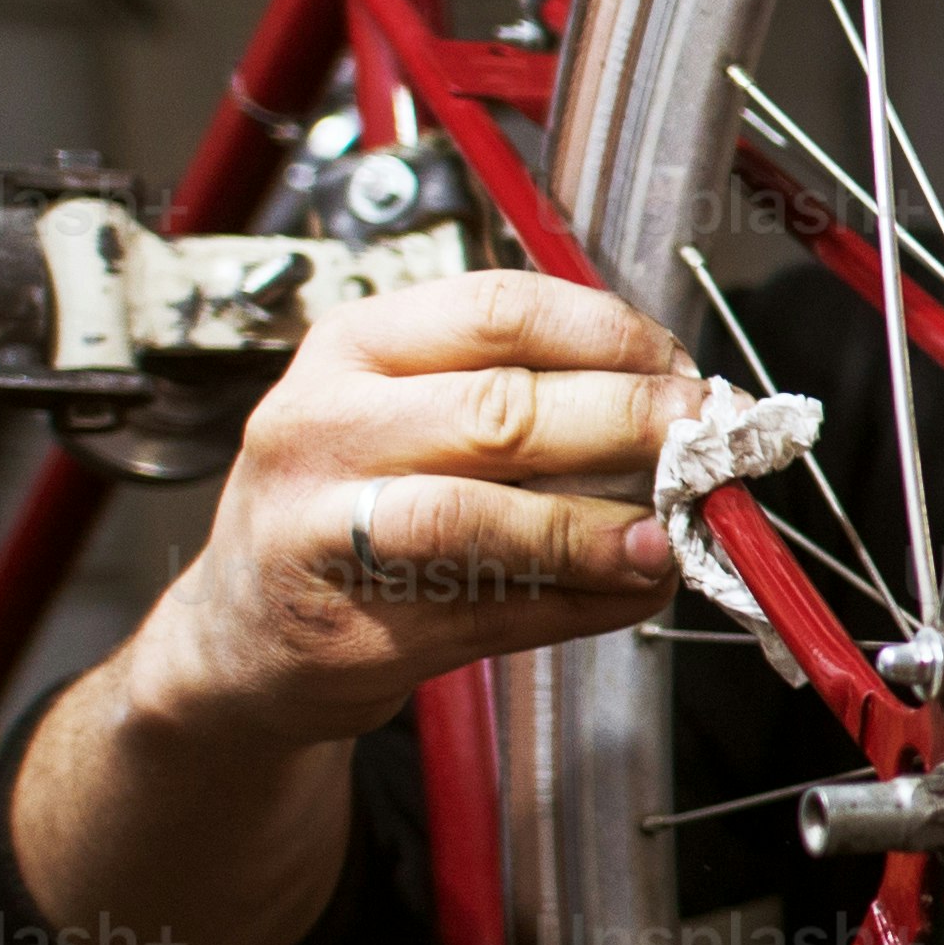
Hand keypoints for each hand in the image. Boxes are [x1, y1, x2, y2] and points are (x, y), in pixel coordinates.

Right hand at [113, 270, 696, 759]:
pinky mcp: (351, 629)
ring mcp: (322, 531)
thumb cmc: (347, 503)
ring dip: (595, 529)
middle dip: (626, 423)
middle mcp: (322, 427)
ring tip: (669, 537)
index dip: (609, 333)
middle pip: (501, 410)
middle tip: (703, 443)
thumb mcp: (401, 411)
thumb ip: (514, 392)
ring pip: (480, 517)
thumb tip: (671, 398)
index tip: (677, 365)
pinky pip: (489, 612)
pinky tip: (633, 592)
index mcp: (352, 348)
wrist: (240, 635)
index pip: (497, 309)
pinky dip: (579, 606)